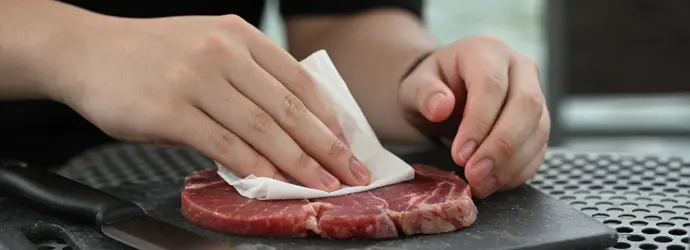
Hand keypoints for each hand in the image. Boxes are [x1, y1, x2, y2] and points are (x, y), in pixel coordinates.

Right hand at [48, 14, 370, 190]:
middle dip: (326, 146)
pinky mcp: (170, 109)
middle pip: (289, 107)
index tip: (346, 144)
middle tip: (350, 173)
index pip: (300, 79)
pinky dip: (252, 166)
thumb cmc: (152, 55)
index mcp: (239, 35)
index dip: (328, 117)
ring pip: (263, 128)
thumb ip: (248, 76)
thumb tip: (289, 123)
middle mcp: (223, 52)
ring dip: (298, 163)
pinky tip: (271, 182)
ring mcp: (196, 79)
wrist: (86, 51)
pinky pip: (224, 144)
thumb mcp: (208, 46)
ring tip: (320, 185)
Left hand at [398, 35, 549, 197]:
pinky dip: (518, 170)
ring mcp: (534, 93)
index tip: (460, 153)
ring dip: (511, 163)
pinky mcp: (538, 121)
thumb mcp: (415, 86)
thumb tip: (441, 107)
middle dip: (501, 147)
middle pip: (526, 106)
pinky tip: (495, 182)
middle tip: (474, 174)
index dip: (479, 123)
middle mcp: (518, 68)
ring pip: (538, 129)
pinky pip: (539, 148)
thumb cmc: (432, 87)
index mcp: (486, 51)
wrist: (446, 93)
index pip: (492, 85)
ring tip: (481, 184)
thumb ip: (424, 93)